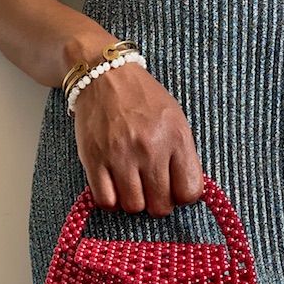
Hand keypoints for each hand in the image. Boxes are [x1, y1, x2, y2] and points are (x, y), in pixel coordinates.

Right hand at [73, 60, 203, 216]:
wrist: (104, 76)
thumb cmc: (142, 99)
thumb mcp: (174, 120)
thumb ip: (181, 155)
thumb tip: (183, 192)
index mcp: (176, 138)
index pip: (189, 192)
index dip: (182, 197)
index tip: (174, 190)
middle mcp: (150, 149)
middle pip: (160, 206)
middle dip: (157, 204)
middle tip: (151, 191)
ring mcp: (120, 156)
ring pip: (133, 207)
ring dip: (133, 202)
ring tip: (131, 187)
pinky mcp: (94, 160)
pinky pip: (106, 200)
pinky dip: (110, 201)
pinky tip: (113, 189)